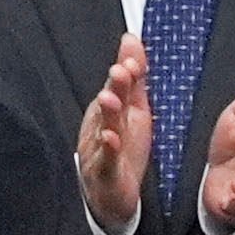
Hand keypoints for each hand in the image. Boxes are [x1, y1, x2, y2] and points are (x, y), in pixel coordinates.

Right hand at [76, 33, 150, 231]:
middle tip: (121, 71)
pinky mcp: (104, 172)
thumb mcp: (134, 108)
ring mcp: (100, 149)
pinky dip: (107, 149)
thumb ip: (134, 76)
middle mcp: (102, 126)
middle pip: (109, 103)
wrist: (110, 194)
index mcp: (112, 110)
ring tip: (111, 99)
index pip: (118, 86)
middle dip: (115, 87)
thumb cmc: (121, 149)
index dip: (125, 73)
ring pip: (103, 128)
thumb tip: (131, 40)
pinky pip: (105, 159)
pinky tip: (111, 138)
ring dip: (106, 114)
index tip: (132, 60)